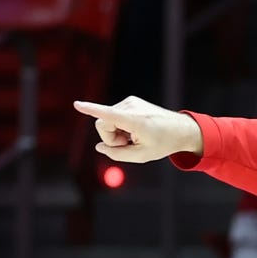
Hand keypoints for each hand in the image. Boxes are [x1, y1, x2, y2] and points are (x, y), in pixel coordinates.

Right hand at [73, 96, 203, 162]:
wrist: (180, 129)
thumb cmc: (163, 143)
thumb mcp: (141, 155)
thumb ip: (117, 154)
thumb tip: (100, 147)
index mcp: (136, 121)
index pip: (109, 115)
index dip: (91, 110)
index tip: (77, 104)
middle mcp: (132, 107)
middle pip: (102, 124)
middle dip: (110, 137)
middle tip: (128, 143)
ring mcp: (131, 102)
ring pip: (106, 120)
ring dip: (116, 132)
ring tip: (134, 136)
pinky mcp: (130, 102)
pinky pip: (113, 116)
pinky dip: (120, 126)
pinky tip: (134, 130)